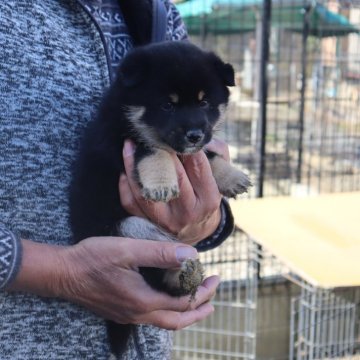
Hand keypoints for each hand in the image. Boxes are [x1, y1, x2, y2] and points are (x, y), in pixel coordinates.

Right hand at [8, 238, 219, 328]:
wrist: (63, 273)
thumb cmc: (94, 259)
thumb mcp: (129, 250)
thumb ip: (160, 253)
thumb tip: (191, 255)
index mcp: (143, 301)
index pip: (183, 303)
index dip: (203, 292)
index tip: (215, 278)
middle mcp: (137, 314)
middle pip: (177, 321)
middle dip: (198, 310)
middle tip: (212, 298)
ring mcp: (128, 316)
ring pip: (164, 322)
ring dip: (184, 312)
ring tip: (196, 301)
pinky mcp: (120, 311)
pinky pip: (151, 317)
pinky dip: (167, 310)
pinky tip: (167, 298)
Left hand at [119, 139, 228, 244]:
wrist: (196, 232)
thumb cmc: (205, 199)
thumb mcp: (219, 181)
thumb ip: (217, 158)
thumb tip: (204, 139)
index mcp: (208, 200)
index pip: (198, 168)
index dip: (187, 148)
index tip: (178, 134)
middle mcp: (188, 212)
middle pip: (173, 178)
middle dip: (161, 153)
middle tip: (151, 135)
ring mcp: (167, 220)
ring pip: (147, 192)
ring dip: (136, 166)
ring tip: (130, 146)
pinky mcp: (149, 224)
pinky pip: (131, 203)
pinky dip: (126, 185)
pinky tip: (126, 170)